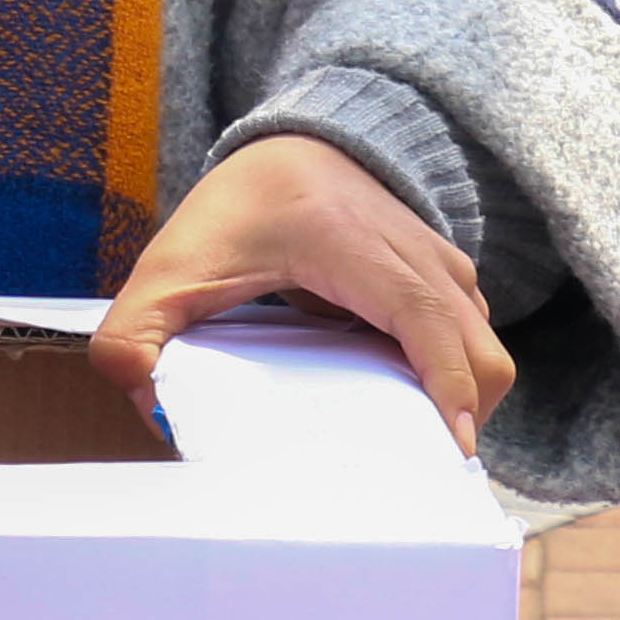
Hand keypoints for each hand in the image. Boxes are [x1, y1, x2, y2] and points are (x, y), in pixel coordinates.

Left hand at [95, 131, 515, 457]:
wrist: (290, 147)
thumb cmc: (236, 208)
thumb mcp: (169, 267)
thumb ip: (134, 334)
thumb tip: (148, 402)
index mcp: (348, 242)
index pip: (424, 317)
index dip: (447, 386)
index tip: (447, 450)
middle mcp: (411, 247)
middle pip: (478, 347)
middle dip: (462, 416)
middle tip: (413, 472)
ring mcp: (439, 259)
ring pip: (484, 345)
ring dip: (458, 399)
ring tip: (403, 446)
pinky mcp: (446, 274)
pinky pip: (472, 335)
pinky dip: (454, 377)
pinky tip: (399, 404)